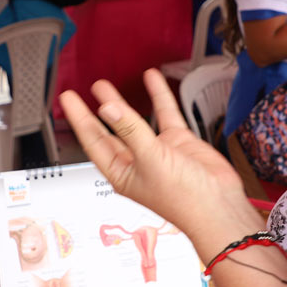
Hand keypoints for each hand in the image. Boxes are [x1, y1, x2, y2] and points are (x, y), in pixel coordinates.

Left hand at [58, 69, 259, 257]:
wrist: (219, 206)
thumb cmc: (183, 200)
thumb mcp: (150, 160)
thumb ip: (130, 131)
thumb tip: (108, 109)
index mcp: (121, 173)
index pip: (93, 141)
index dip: (80, 119)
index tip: (68, 99)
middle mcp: (136, 162)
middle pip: (110, 131)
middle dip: (96, 112)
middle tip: (84, 91)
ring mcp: (156, 151)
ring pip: (135, 121)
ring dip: (123, 103)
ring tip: (107, 86)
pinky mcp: (177, 143)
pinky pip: (164, 115)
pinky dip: (158, 97)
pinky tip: (151, 81)